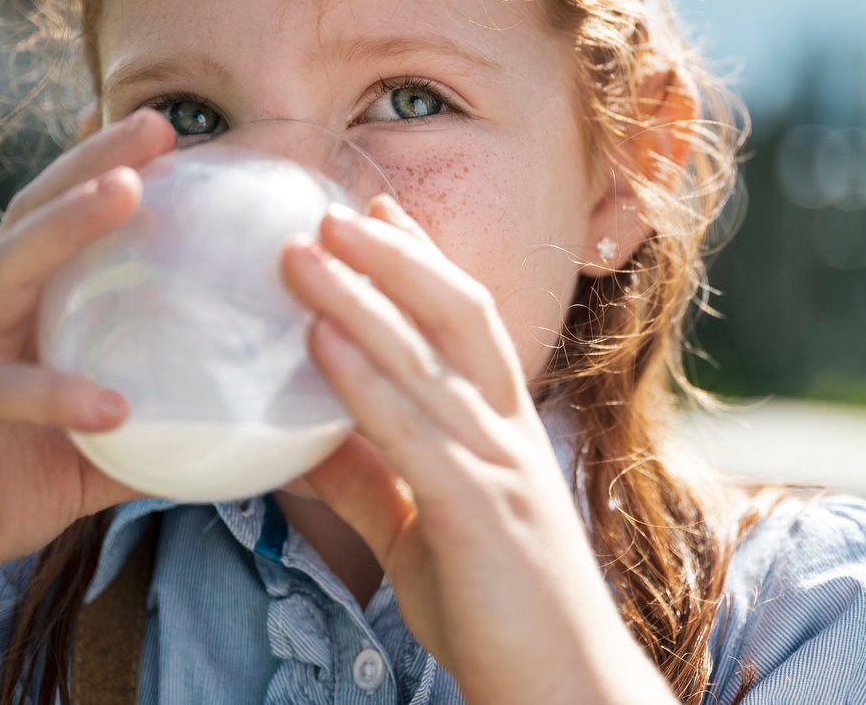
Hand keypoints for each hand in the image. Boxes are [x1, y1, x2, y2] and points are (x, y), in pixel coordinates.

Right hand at [0, 108, 174, 604]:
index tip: (180, 132)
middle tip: (161, 122)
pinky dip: (53, 394)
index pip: (68, 225)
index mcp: (25, 317)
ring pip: (8, 273)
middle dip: (94, 163)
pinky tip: (112, 405)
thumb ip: (159, 434)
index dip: (113, 173)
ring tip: (128, 192)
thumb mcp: (99, 458)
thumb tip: (244, 433)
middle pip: (36, 218)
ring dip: (67, 227)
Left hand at [279, 197, 675, 704]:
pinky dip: (363, 376)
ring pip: (429, 357)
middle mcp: (508, 431)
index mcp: (503, 431)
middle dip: (395, 255)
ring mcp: (497, 465)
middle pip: (458, 313)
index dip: (422, 262)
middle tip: (333, 208)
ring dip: (362, 295)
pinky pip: (411, 429)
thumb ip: (370, 479)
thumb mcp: (422, 532)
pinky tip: (318, 339)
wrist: (563, 689)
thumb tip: (302, 438)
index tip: (376, 212)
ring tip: (303, 248)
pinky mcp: (476, 510)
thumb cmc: (498, 613)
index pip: (468, 322)